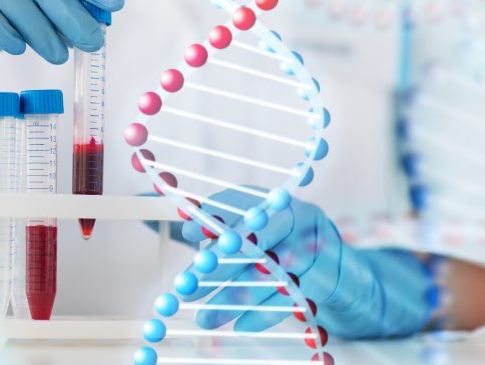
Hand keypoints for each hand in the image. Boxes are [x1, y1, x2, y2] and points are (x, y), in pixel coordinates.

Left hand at [180, 189, 437, 338]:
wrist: (341, 273)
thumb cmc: (281, 250)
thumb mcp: (252, 235)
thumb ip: (220, 231)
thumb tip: (187, 229)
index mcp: (276, 201)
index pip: (244, 204)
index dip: (216, 219)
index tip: (189, 235)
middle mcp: (299, 217)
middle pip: (257, 240)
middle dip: (220, 265)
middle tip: (189, 287)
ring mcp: (318, 247)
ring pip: (272, 273)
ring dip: (236, 298)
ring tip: (205, 318)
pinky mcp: (329, 277)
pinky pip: (292, 297)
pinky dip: (264, 314)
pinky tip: (240, 326)